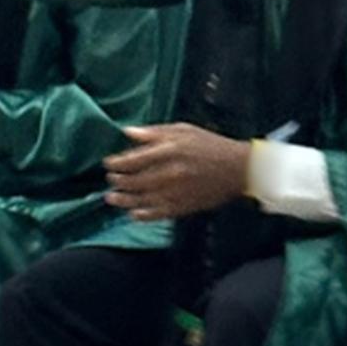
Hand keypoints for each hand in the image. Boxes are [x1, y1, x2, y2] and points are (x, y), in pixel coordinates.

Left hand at [103, 124, 249, 221]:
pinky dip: (144, 215)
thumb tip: (128, 132)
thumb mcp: (183, 130)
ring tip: (112, 199)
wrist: (238, 169)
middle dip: (119, 181)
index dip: (117, 163)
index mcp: (170, 150)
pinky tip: (134, 214)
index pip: (134, 160)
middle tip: (110, 180)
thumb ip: (154, 132)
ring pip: (143, 199)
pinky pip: (159, 214)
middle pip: (136, 181)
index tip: (108, 164)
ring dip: (124, 200)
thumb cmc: (209, 144)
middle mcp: (171, 172)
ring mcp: (177, 192)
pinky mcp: (184, 206)